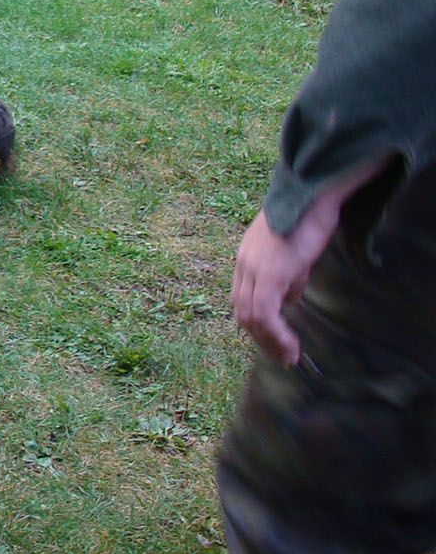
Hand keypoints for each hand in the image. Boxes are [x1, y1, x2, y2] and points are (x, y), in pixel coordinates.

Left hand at [231, 156, 387, 364]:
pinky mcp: (269, 273)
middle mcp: (243, 264)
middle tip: (281, 357)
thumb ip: (288, 278)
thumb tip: (290, 301)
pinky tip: (291, 347)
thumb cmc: (307, 219)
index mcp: (245, 258)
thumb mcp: (293, 255)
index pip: (242, 298)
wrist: (311, 195)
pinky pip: (265, 314)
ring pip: (251, 317)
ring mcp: (253, 268)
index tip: (274, 341)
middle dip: (261, 339)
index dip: (257, 324)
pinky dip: (276, 335)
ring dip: (269, 342)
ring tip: (288, 358)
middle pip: (242, 311)